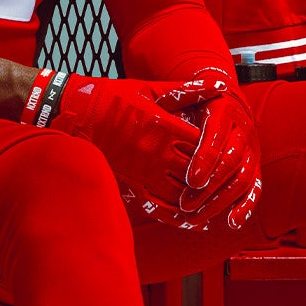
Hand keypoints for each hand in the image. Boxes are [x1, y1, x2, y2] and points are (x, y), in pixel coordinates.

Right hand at [46, 75, 219, 222]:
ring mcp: (142, 172)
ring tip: (216, 202)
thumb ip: (187, 91)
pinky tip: (194, 221)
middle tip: (230, 180)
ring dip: (200, 200)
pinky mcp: (130, 187)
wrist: (74, 114)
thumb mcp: (151, 90)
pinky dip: (179, 219)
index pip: (203, 143)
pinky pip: (159, 210)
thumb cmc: (113, 98)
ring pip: (182, 195)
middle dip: (213, 177)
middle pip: (197, 172)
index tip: (228, 148)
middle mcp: (156, 152)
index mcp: (163, 126)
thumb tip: (218, 84)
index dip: (218, 148)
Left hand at [170, 79, 261, 230]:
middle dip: (210, 186)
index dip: (206, 158)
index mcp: (224, 111)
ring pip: (243, 179)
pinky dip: (246, 206)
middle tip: (186, 205)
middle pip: (232, 161)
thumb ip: (175, 100)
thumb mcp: (184, 96)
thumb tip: (162, 106)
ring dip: (221, 201)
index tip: (191, 179)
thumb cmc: (196, 102)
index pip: (216, 136)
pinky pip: (255, 188)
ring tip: (196, 217)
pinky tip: (233, 222)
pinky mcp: (255, 166)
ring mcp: (252, 150)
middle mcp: (243, 131)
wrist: (228, 101)